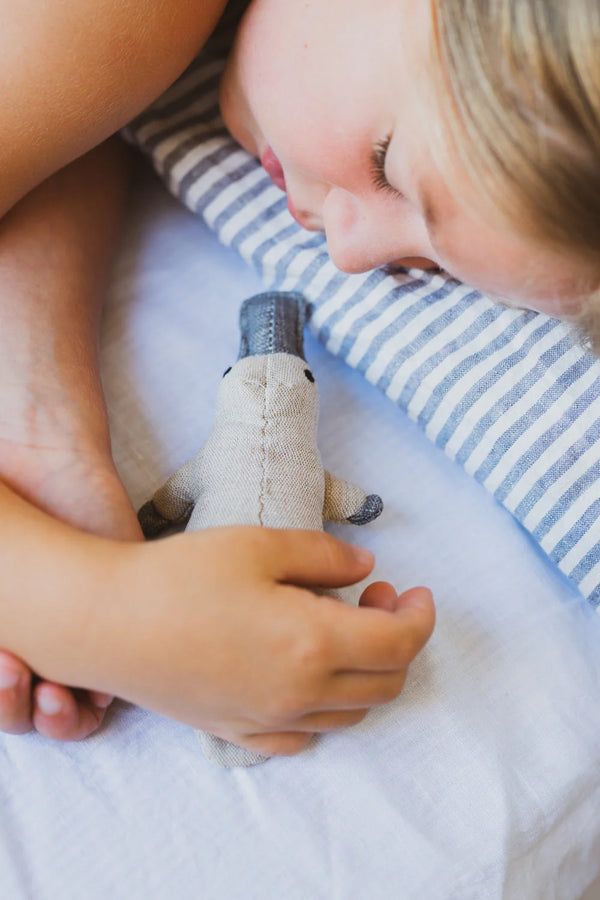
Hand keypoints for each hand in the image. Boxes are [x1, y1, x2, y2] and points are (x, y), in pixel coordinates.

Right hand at [86, 527, 434, 757]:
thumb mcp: (260, 546)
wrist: (106, 624)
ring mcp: (269, 719)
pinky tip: (307, 676)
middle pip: (385, 683)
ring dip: (367, 672)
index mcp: (313, 644)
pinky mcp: (239, 730)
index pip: (400, 643)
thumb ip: (325, 556)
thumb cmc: (180, 577)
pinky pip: (305, 736)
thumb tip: (366, 569)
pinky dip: (326, 708)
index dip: (420, 616)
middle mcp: (300, 694)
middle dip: (399, 639)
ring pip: (351, 713)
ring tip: (342, 628)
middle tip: (378, 599)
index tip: (415, 591)